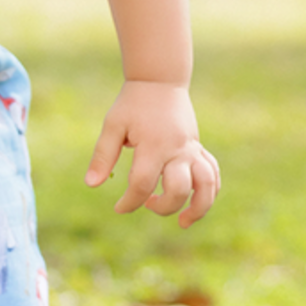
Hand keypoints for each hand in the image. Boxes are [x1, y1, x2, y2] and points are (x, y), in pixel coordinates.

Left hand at [85, 80, 220, 227]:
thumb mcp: (113, 126)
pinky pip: (213, 173)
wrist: (159, 82)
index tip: (119, 208)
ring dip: (199, 208)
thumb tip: (91, 184)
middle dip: (162, 207)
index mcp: (153, 146)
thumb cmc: (132, 104)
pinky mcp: (198, 148)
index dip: (130, 202)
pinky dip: (210, 191)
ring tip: (183, 222)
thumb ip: (103, 156)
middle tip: (148, 205)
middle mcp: (177, 150)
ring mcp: (191, 150)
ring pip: (207, 185)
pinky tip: (195, 203)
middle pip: (178, 190)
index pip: (143, 184)